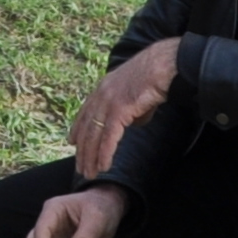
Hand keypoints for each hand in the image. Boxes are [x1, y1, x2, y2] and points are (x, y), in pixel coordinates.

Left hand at [70, 38, 179, 179]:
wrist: (164, 65)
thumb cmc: (157, 77)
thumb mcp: (138, 95)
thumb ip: (133, 110)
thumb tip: (135, 124)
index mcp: (103, 88)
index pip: (85, 113)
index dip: (78, 129)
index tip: (73, 143)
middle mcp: (101, 95)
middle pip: (87, 128)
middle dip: (83, 150)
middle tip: (81, 168)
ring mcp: (108, 102)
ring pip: (94, 135)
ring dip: (91, 157)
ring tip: (89, 173)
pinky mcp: (119, 110)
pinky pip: (108, 137)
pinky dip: (105, 153)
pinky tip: (103, 166)